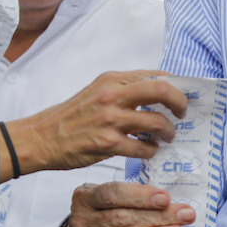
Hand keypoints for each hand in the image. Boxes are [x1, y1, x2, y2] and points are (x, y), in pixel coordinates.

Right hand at [0, 71, 187, 179]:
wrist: (43, 137)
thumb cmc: (72, 116)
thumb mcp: (96, 91)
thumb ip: (124, 89)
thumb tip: (159, 90)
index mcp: (111, 79)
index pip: (154, 75)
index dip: (174, 86)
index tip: (181, 96)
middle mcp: (112, 95)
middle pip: (161, 91)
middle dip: (180, 103)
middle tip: (182, 113)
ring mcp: (110, 120)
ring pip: (157, 123)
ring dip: (168, 132)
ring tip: (166, 137)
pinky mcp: (107, 144)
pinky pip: (143, 148)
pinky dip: (151, 150)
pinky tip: (149, 150)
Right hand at [64, 180, 194, 226]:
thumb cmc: (102, 216)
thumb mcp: (108, 198)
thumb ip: (130, 193)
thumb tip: (164, 197)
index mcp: (86, 197)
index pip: (112, 193)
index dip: (139, 195)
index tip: (165, 198)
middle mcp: (83, 222)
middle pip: (121, 219)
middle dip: (157, 217)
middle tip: (185, 216)